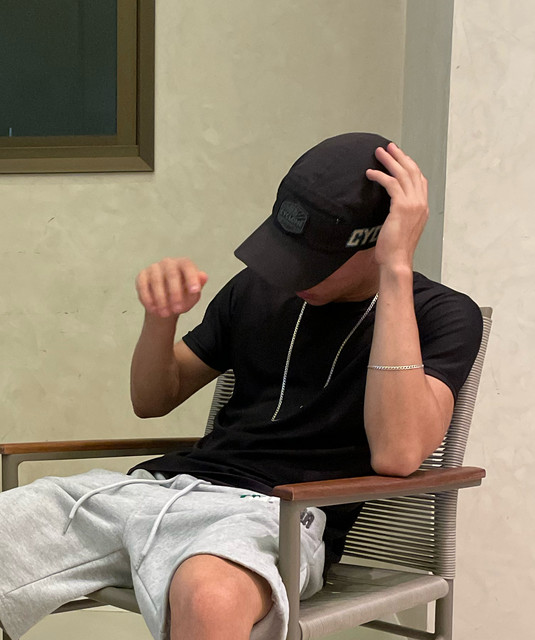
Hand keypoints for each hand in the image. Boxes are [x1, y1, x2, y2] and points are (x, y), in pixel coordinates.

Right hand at [135, 258, 207, 317]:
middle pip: (171, 274)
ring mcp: (153, 268)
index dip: (192, 277)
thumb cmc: (183, 296)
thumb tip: (203, 276)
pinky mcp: (141, 277)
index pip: (188, 267)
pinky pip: (143, 287)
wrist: (167, 303)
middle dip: (175, 293)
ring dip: (161, 299)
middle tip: (178, 309)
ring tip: (165, 313)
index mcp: (183, 264)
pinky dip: (148, 299)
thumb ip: (199, 285)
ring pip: (156, 281)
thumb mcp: (193, 294)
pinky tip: (153, 309)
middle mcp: (168, 263)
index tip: (195, 291)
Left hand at [366, 142, 428, 269]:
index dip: (409, 165)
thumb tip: (390, 207)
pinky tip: (370, 173)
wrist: (397, 261)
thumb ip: (400, 214)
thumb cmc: (395, 250)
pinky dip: (380, 176)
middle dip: (400, 156)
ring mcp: (413, 204)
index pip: (419, 180)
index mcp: (423, 208)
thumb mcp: (400, 228)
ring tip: (378, 152)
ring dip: (389, 161)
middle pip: (412, 172)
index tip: (399, 157)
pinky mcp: (401, 207)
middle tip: (389, 147)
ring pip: (402, 174)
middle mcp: (421, 203)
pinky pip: (390, 184)